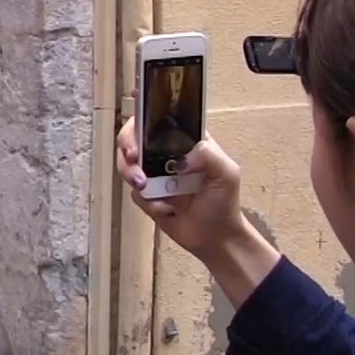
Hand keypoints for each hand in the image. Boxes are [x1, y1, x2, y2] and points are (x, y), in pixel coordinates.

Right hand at [115, 117, 251, 260]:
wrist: (214, 237)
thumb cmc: (223, 202)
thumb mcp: (227, 173)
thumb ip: (209, 156)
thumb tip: (181, 157)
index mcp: (184, 142)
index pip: (159, 120)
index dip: (144, 117)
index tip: (138, 126)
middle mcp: (164, 155)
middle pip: (133, 138)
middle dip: (127, 144)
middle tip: (132, 156)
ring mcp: (153, 175)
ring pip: (127, 164)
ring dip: (130, 173)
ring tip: (144, 186)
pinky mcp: (146, 196)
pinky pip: (135, 193)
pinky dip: (148, 201)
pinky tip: (166, 210)